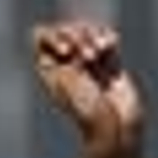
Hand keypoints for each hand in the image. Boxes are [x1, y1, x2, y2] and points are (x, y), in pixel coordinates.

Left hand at [32, 17, 144, 154]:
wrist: (116, 128)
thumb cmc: (89, 110)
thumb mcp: (70, 83)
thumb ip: (61, 58)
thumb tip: (64, 41)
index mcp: (48, 70)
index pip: (41, 37)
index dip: (54, 37)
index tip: (67, 53)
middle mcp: (65, 64)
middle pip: (64, 29)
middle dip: (77, 35)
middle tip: (90, 57)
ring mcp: (87, 62)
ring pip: (85, 30)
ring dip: (93, 35)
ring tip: (102, 51)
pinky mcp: (108, 62)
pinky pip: (104, 36)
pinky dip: (107, 36)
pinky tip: (112, 44)